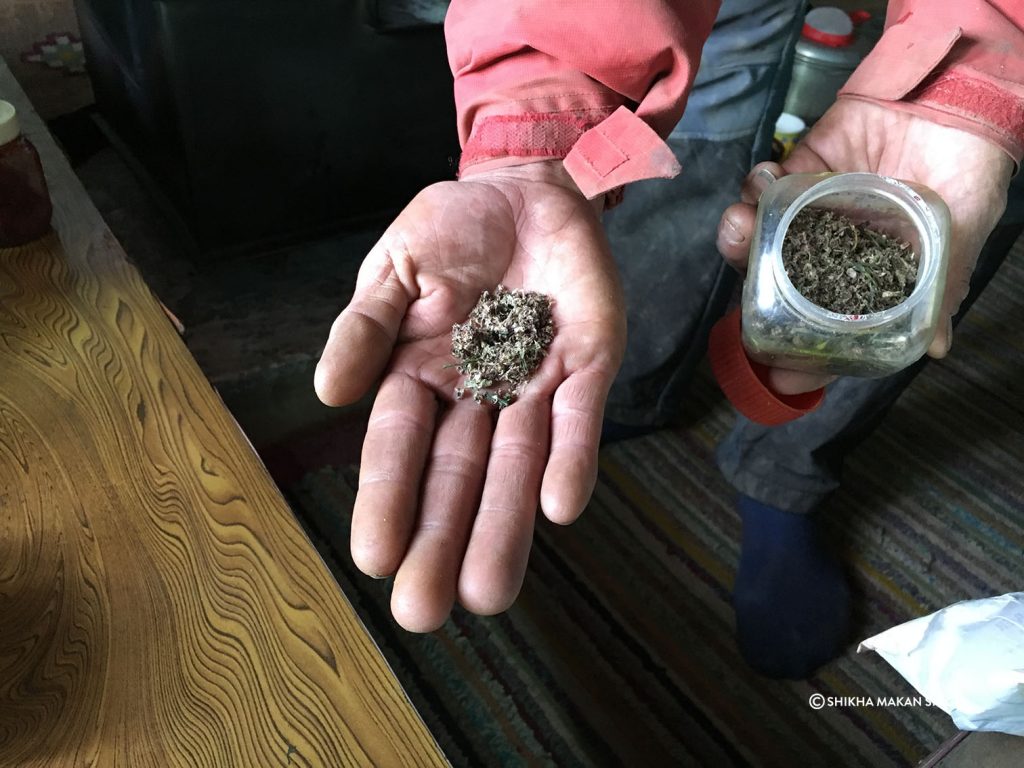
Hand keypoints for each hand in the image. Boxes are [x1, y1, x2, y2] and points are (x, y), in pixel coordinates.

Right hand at [315, 161, 624, 630]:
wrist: (525, 186)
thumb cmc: (451, 230)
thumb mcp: (392, 269)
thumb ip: (364, 327)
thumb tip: (328, 393)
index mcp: (419, 373)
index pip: (399, 444)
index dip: (386, 498)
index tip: (373, 557)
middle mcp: (476, 392)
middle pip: (458, 474)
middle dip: (444, 539)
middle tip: (426, 611)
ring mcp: (534, 381)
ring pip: (518, 462)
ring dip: (506, 523)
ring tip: (487, 591)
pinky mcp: (587, 362)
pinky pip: (580, 415)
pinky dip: (570, 458)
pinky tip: (559, 507)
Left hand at [717, 100, 1013, 385]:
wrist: (964, 103)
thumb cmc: (968, 181)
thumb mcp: (960, 244)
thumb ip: (942, 293)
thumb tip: (937, 350)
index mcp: (863, 278)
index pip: (822, 327)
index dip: (801, 351)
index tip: (777, 369)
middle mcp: (830, 250)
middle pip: (775, 282)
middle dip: (751, 287)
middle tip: (744, 289)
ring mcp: (811, 211)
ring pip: (760, 236)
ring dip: (740, 236)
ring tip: (741, 225)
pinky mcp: (801, 169)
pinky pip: (766, 186)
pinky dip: (755, 188)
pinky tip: (761, 184)